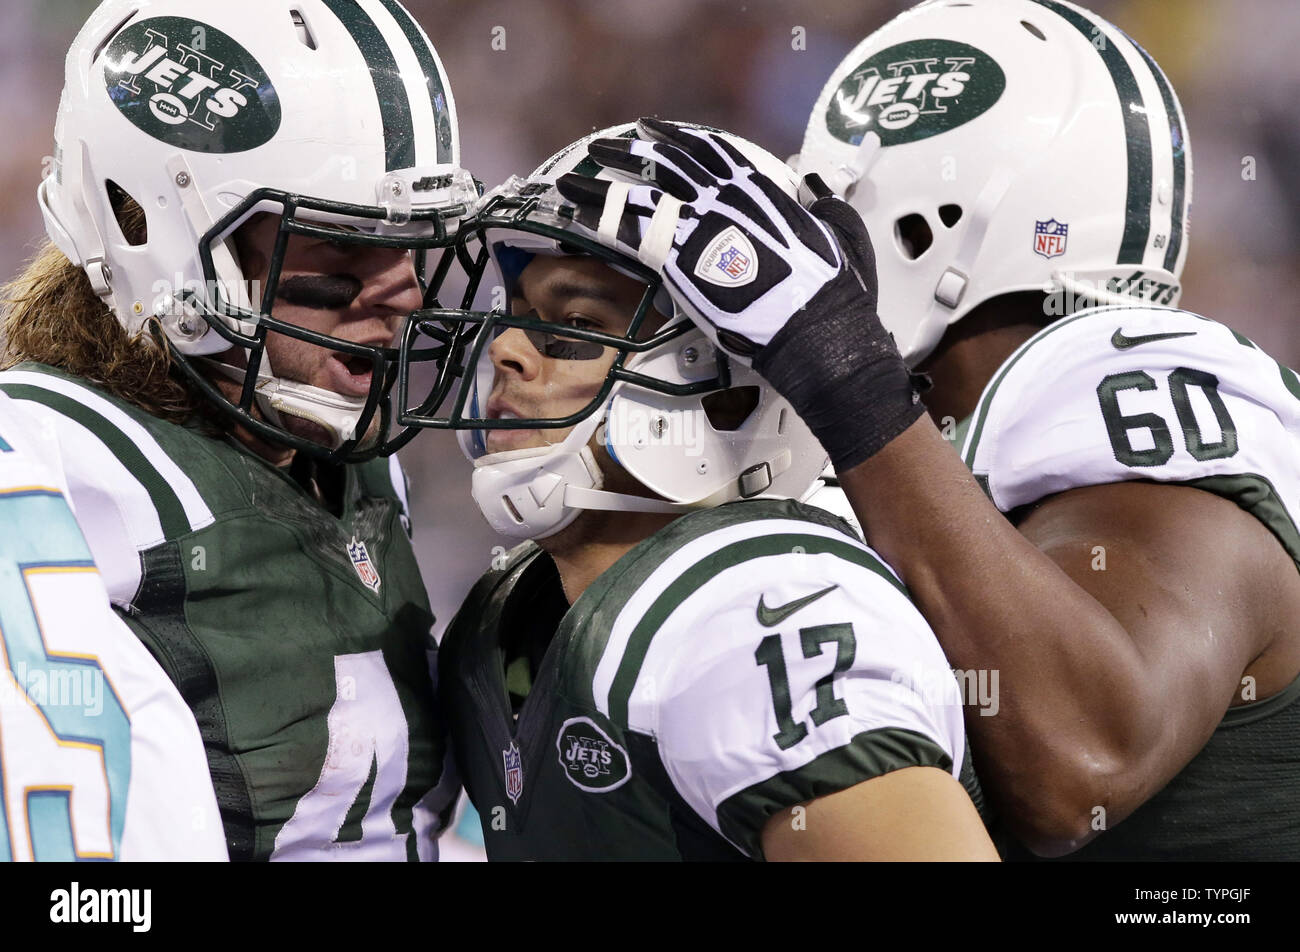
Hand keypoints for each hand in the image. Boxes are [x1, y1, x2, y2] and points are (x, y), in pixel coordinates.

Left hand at [556, 118, 860, 361]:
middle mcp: (722, 201)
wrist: (814, 330)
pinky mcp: (678, 264)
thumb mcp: (840, 235)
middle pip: (665, 165)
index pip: (708, 152)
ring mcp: (697, 230)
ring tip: (572, 180)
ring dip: (600, 186)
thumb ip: (824, 206)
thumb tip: (818, 190)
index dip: (677, 139)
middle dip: (631, 152)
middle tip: (605, 146)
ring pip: (636, 195)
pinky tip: (575, 217)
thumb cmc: (832, 293)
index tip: (654, 130)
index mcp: (759, 190)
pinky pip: (627, 236)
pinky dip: (597, 223)